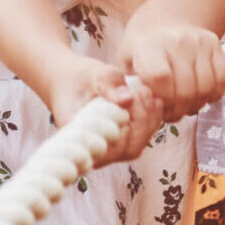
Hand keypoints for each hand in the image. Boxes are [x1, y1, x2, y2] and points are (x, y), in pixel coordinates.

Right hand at [39, 56, 164, 166]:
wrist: (72, 81)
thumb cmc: (78, 78)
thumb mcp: (92, 73)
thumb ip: (107, 83)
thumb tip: (127, 99)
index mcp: (78, 137)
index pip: (105, 148)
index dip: (122, 132)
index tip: (128, 102)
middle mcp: (93, 149)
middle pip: (126, 150)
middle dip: (141, 122)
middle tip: (141, 92)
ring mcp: (108, 149)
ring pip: (136, 147)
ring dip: (148, 120)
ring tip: (145, 91)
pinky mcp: (120, 142)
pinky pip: (141, 139)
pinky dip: (151, 120)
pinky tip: (153, 99)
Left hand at [120, 20, 224, 117]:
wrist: (162, 21)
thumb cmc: (140, 50)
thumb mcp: (123, 64)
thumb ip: (122, 85)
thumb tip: (126, 103)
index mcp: (150, 45)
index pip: (161, 79)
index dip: (162, 100)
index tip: (156, 105)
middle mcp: (177, 40)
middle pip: (186, 90)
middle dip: (178, 110)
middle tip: (171, 114)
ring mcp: (199, 41)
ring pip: (206, 88)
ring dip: (196, 105)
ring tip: (184, 106)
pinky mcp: (215, 43)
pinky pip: (221, 80)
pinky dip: (212, 95)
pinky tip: (199, 95)